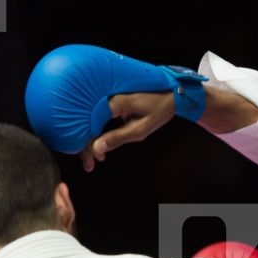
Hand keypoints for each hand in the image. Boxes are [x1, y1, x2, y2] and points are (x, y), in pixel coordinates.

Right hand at [79, 81, 257, 171]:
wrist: (171, 93)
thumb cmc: (159, 109)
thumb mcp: (141, 129)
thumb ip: (118, 138)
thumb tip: (97, 149)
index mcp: (113, 103)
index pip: (90, 125)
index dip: (87, 145)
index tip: (90, 162)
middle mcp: (105, 98)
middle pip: (87, 124)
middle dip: (85, 146)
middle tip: (89, 165)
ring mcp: (107, 99)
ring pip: (90, 122)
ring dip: (90, 140)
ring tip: (94, 159)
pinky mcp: (110, 102)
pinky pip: (97, 118)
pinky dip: (97, 132)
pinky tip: (100, 145)